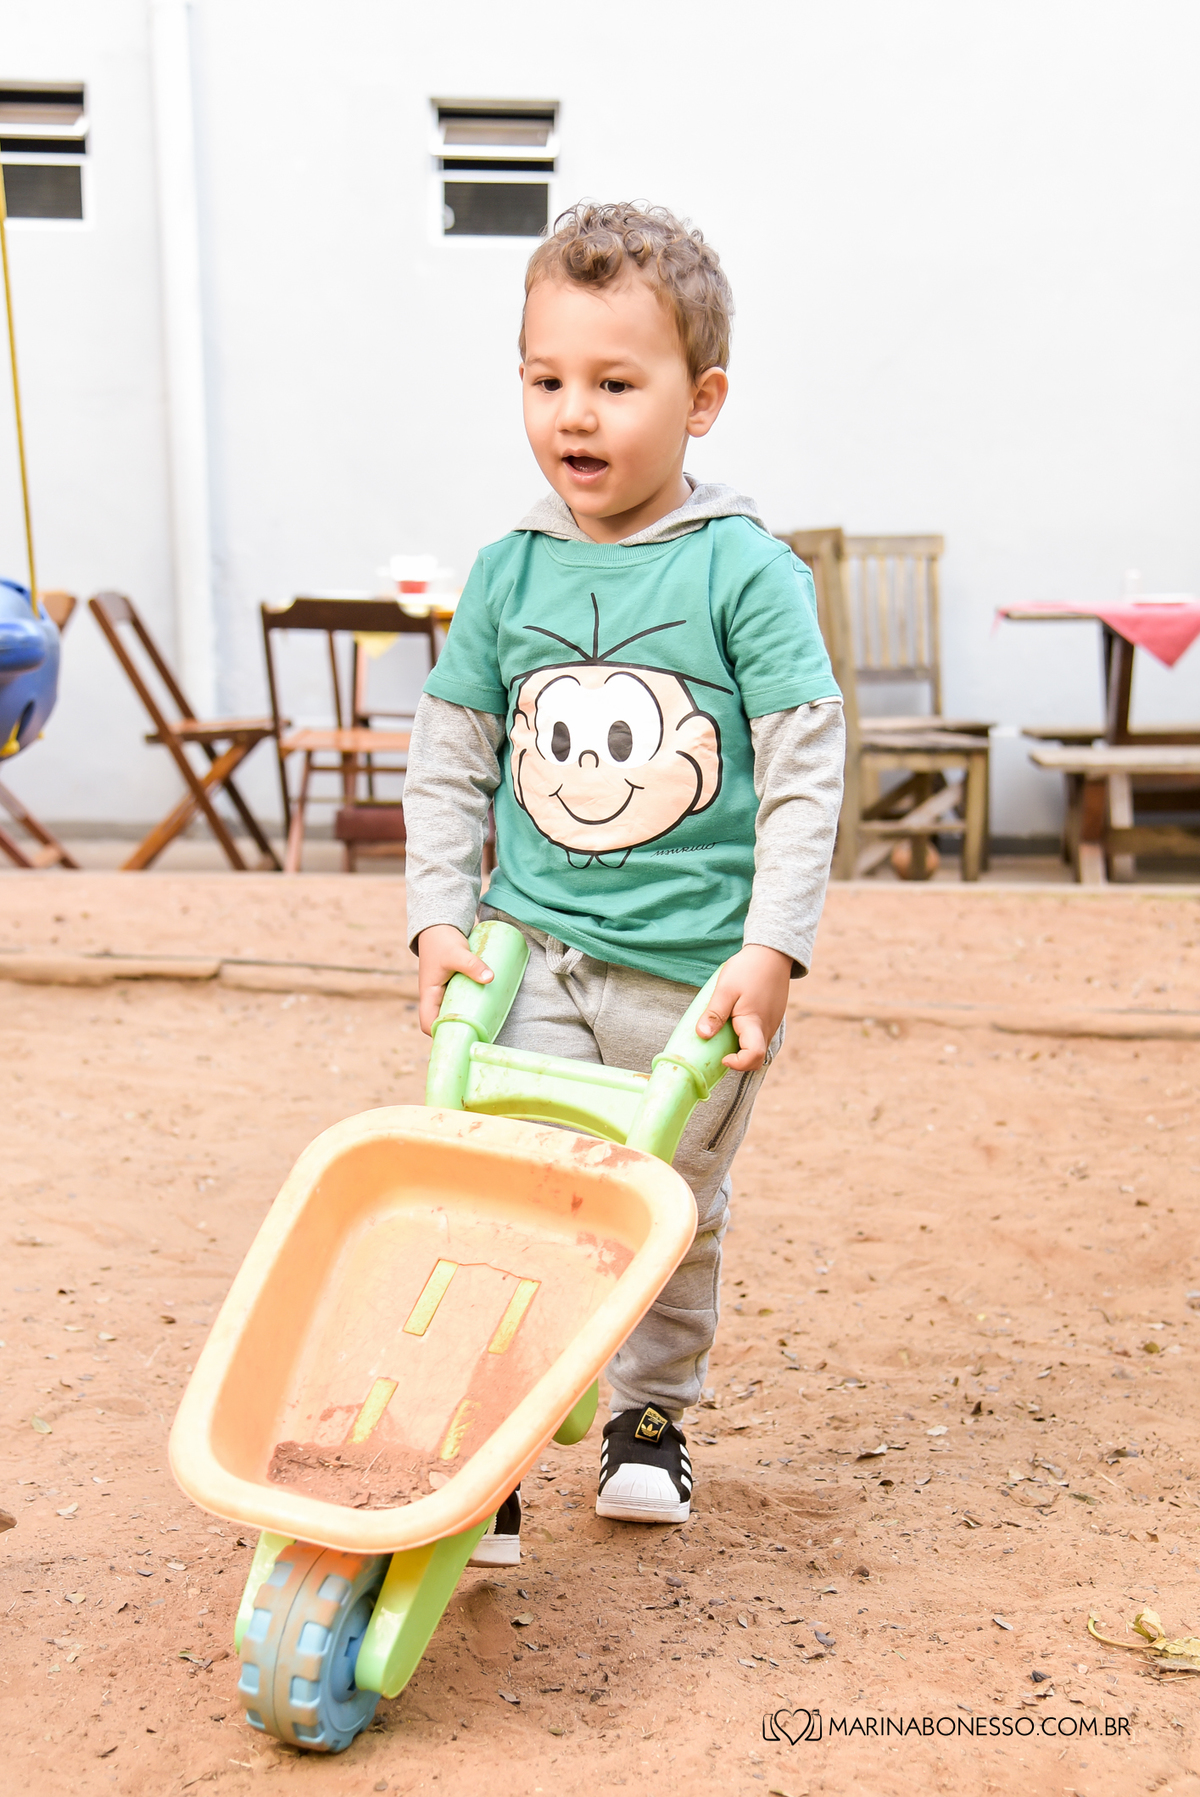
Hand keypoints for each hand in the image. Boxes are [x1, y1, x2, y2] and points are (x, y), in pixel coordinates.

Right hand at [417, 924, 492, 1034]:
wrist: (441, 926)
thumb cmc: (442, 941)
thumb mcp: (456, 954)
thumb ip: (472, 965)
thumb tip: (490, 978)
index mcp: (429, 994)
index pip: (427, 1023)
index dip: (439, 1034)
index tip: (459, 1036)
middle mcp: (436, 997)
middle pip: (443, 1022)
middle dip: (458, 1030)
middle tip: (479, 1034)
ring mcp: (446, 992)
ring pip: (454, 1012)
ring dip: (467, 1017)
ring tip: (487, 1024)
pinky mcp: (456, 986)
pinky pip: (463, 1001)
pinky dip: (472, 1006)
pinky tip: (488, 1008)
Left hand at [694, 943, 791, 1070]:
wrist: (772, 952)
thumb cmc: (748, 969)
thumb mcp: (726, 989)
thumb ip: (715, 1013)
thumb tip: (702, 1035)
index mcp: (755, 1023)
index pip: (753, 1057)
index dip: (738, 1064)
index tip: (723, 1057)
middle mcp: (768, 1028)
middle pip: (756, 1057)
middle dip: (738, 1059)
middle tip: (720, 1045)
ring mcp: (772, 1023)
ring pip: (758, 1046)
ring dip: (742, 1046)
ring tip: (726, 1028)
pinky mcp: (773, 1017)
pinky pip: (760, 1035)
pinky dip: (747, 1036)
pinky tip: (736, 1019)